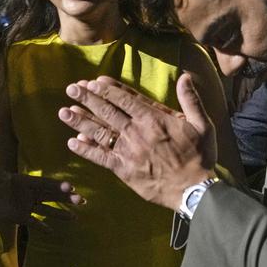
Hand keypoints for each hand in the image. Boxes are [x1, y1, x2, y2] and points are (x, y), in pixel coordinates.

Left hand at [0, 172, 82, 230]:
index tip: (70, 187)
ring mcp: (28, 206)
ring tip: (75, 217)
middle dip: (66, 198)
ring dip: (60, 213)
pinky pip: (34, 222)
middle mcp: (31, 194)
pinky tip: (51, 231)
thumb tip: (2, 175)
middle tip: (81, 200)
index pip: (45, 184)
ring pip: (47, 209)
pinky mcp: (22, 217)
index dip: (57, 185)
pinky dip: (42, 227)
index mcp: (27, 183)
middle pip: (51, 196)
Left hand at [58, 73, 216, 210]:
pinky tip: (73, 143)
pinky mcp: (124, 170)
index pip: (125, 99)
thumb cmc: (200, 156)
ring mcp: (128, 151)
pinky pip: (101, 158)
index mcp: (154, 119)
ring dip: (81, 121)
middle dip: (88, 99)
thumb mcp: (202, 124)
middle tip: (71, 88)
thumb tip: (185, 77)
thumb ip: (191, 99)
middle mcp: (137, 132)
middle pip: (107, 112)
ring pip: (100, 132)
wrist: (194, 190)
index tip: (93, 81)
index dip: (107, 89)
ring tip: (64, 111)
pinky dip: (86, 150)